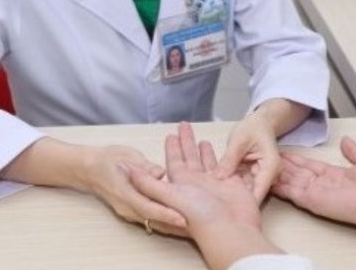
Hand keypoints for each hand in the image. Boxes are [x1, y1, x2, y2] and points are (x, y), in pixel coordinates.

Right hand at [81, 145, 186, 235]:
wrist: (90, 170)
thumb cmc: (108, 159)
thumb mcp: (127, 156)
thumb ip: (145, 166)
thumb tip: (161, 172)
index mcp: (125, 193)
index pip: (148, 207)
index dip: (166, 214)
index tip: (182, 218)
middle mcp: (126, 207)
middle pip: (153, 220)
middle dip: (173, 224)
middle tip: (194, 226)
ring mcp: (128, 211)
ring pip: (152, 222)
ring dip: (170, 225)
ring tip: (191, 227)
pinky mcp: (132, 211)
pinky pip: (150, 219)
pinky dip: (164, 221)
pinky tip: (178, 221)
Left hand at [132, 123, 279, 269]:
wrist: (230, 230)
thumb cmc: (200, 217)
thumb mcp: (169, 196)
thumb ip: (148, 183)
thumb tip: (126, 170)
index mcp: (181, 184)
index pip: (174, 161)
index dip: (171, 147)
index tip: (169, 134)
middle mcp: (196, 184)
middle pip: (189, 158)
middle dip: (186, 142)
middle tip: (184, 125)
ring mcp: (213, 184)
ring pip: (205, 162)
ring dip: (202, 151)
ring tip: (200, 139)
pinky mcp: (230, 184)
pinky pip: (222, 167)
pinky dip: (220, 158)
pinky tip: (219, 153)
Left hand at [215, 112, 279, 201]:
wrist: (260, 123)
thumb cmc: (252, 128)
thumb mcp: (238, 141)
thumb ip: (229, 159)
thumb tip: (217, 178)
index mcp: (270, 167)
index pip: (259, 191)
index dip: (244, 203)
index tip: (227, 213)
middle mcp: (268, 176)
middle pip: (252, 193)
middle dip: (235, 200)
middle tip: (215, 207)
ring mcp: (261, 177)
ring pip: (245, 190)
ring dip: (231, 193)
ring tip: (212, 200)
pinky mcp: (252, 176)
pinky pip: (241, 183)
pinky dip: (230, 184)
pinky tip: (215, 189)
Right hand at [272, 136, 355, 237]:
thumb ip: (354, 151)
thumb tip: (346, 140)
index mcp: (335, 175)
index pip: (310, 166)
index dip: (296, 159)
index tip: (283, 151)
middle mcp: (323, 185)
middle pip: (297, 173)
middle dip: (281, 165)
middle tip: (263, 156)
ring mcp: (317, 194)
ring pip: (291, 181)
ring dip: (276, 174)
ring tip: (259, 164)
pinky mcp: (313, 202)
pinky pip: (292, 192)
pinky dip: (279, 185)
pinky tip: (267, 177)